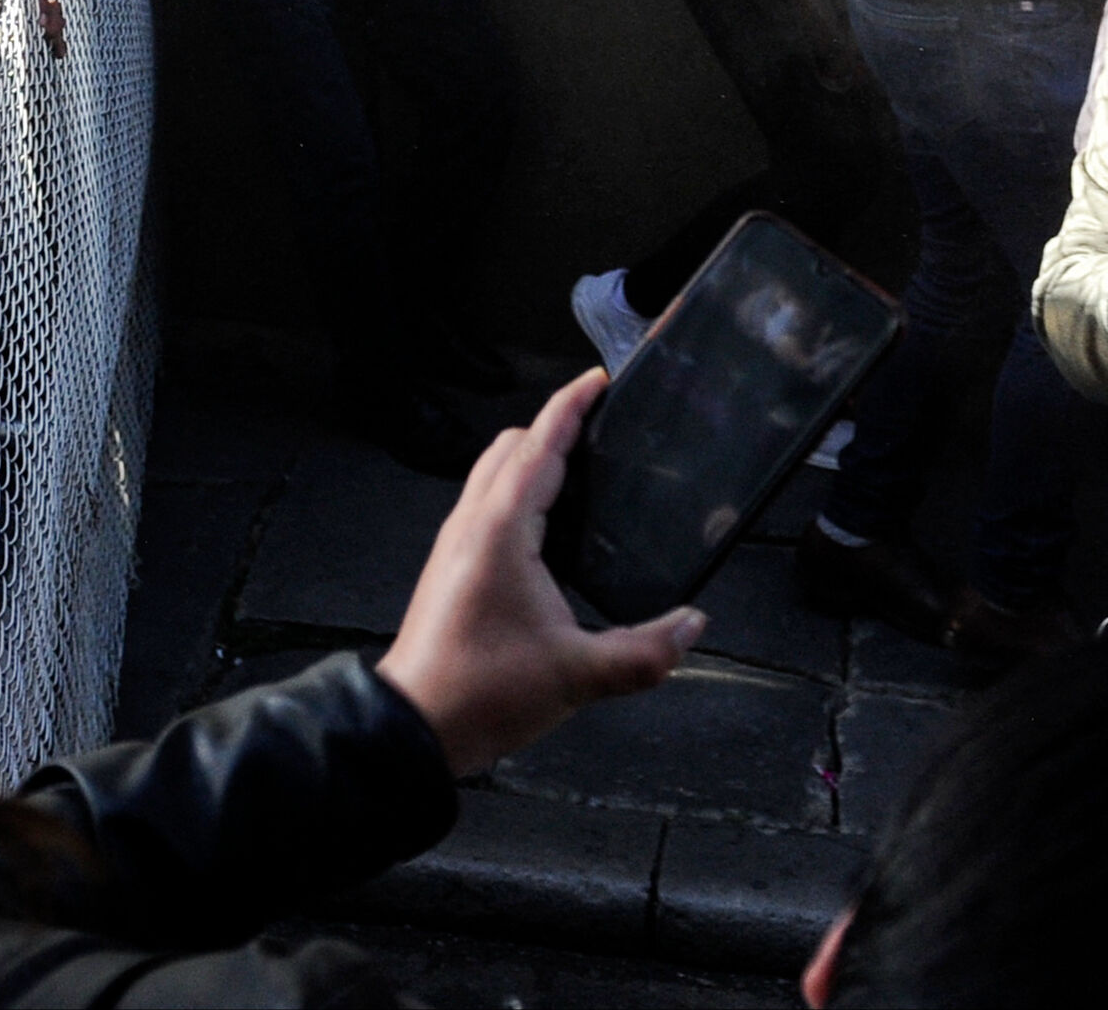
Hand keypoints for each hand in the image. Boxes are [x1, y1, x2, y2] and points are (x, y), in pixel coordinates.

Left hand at [376, 370, 704, 775]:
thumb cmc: (480, 693)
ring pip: (492, 474)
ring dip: (532, 458)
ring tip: (580, 467)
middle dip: (553, 426)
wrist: (415, 726)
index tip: (598, 381)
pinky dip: (518, 491)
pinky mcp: (452, 566)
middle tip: (598, 424)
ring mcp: (456, 543)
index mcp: (500, 530)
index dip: (571, 407)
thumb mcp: (578, 676)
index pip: (540, 445)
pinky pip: (485, 505)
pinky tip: (548, 527)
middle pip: (510, 447)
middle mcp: (472, 524)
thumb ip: (645, 652)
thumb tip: (692, 626)